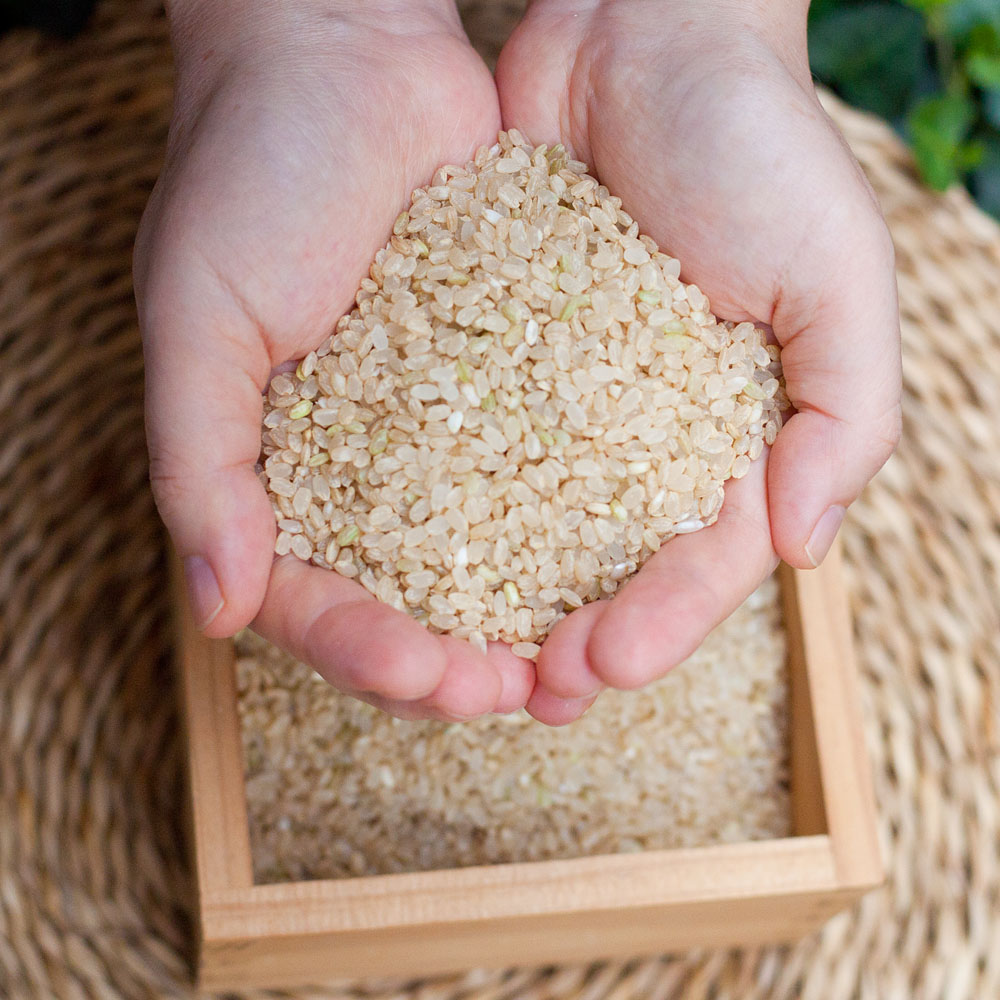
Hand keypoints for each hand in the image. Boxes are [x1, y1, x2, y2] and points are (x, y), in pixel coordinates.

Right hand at [135, 0, 533, 719]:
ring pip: (484, 556)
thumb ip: (197, 462)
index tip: (431, 676)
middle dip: (459, 662)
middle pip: (408, 602)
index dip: (368, 655)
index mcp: (276, 473)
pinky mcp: (508, 382)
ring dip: (528, 618)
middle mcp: (360, 468)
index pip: (316, 602)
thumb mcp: (198, 318)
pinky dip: (572, 524)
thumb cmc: (250, 174)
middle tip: (521, 692)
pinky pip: (543, 469)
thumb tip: (217, 606)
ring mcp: (439, 431)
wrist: (349, 55)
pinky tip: (613, 563)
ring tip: (581, 658)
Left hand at [496, 0, 901, 723]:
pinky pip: (464, 440)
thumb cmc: (757, 147)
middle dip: (574, 635)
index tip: (602, 668)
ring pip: (530, 524)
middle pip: (610, 563)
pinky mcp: (493, 355)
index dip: (659, 622)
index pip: (703, 557)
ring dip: (497, 597)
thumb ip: (846, 415)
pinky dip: (440, 501)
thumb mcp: (838, 276)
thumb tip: (805, 547)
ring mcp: (564, 401)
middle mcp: (644, 434)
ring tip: (455, 658)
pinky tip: (403, 554)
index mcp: (733, 434)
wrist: (642, 36)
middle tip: (524, 694)